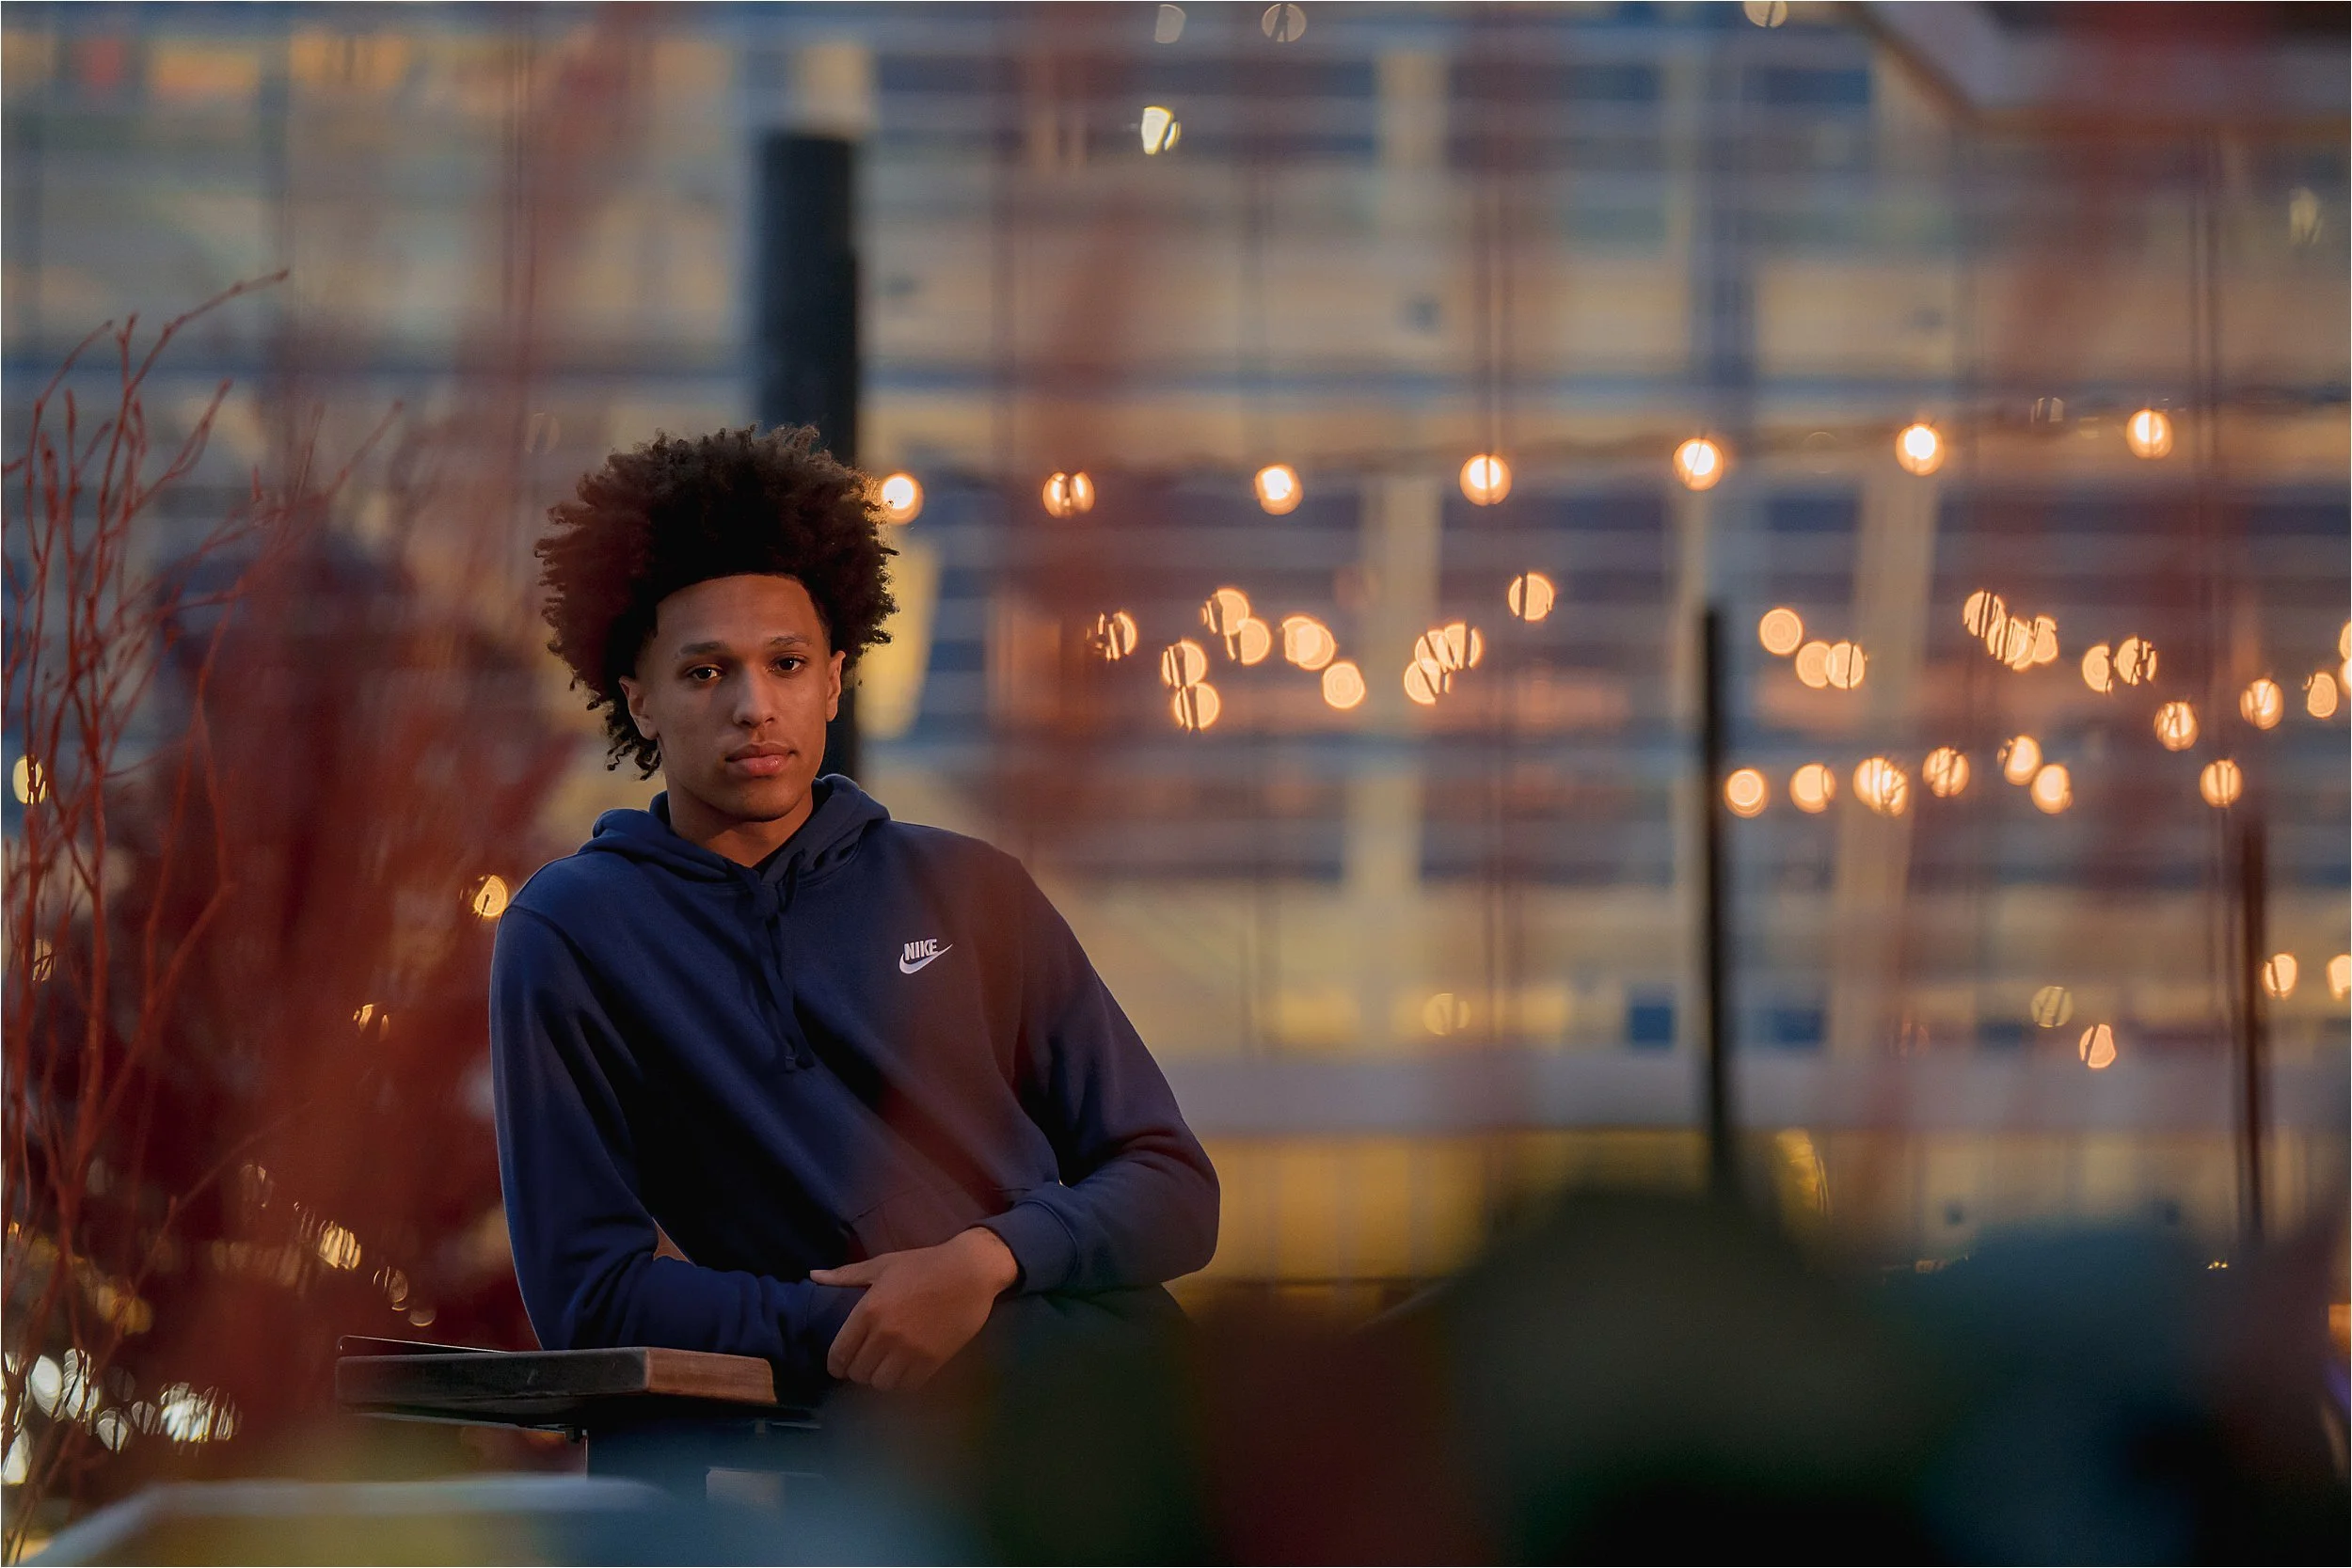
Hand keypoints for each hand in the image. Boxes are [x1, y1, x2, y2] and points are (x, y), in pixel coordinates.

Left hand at [811, 1227, 1019, 1390]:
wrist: (970, 1271)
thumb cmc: (923, 1265)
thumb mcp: (882, 1265)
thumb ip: (846, 1275)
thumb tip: (813, 1276)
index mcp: (867, 1311)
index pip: (839, 1354)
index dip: (836, 1366)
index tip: (840, 1366)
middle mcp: (884, 1334)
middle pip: (859, 1373)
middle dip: (859, 1370)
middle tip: (868, 1361)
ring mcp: (909, 1350)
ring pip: (881, 1384)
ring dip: (881, 1378)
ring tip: (887, 1367)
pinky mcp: (932, 1360)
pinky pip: (907, 1386)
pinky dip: (903, 1382)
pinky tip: (906, 1369)